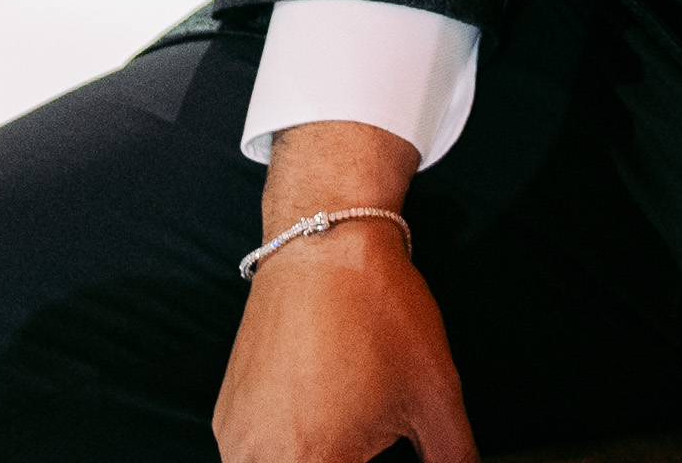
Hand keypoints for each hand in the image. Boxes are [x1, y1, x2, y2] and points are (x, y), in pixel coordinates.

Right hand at [216, 127, 464, 462]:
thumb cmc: (378, 312)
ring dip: (317, 457)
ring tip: (349, 429)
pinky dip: (287, 450)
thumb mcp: (436, 399)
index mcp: (311, 462)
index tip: (378, 451)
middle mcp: (259, 456)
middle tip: (369, 445)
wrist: (325, 241)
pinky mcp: (227, 415)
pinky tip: (322, 417)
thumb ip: (454, 460)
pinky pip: (255, 454)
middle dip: (345, 461)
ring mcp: (235, 437)